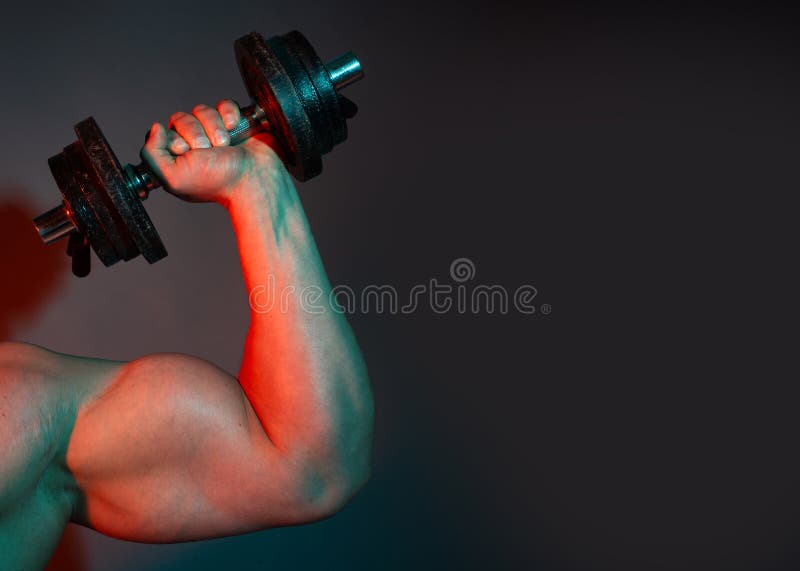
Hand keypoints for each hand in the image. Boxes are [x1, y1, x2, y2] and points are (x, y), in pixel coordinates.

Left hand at [140, 100, 284, 206]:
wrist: (254, 179)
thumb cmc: (218, 183)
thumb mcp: (173, 178)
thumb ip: (151, 154)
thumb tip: (156, 127)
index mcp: (178, 159)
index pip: (163, 133)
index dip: (174, 140)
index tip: (186, 153)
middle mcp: (195, 146)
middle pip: (181, 119)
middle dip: (195, 134)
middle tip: (209, 152)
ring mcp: (215, 134)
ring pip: (202, 111)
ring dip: (213, 127)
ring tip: (225, 145)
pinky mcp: (235, 124)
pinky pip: (224, 105)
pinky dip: (229, 114)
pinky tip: (235, 128)